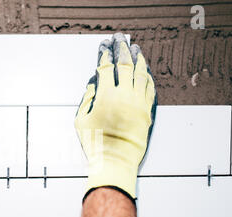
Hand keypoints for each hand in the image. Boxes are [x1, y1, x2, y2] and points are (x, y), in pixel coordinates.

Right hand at [75, 33, 156, 200]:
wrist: (115, 161)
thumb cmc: (96, 144)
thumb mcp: (81, 120)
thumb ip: (87, 98)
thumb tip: (94, 83)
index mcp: (106, 96)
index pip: (106, 67)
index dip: (104, 54)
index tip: (104, 46)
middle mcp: (124, 95)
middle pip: (125, 64)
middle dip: (122, 48)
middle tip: (120, 39)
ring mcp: (138, 103)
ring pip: (141, 74)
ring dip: (138, 58)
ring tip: (136, 49)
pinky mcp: (147, 112)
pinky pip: (150, 89)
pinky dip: (147, 77)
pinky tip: (146, 71)